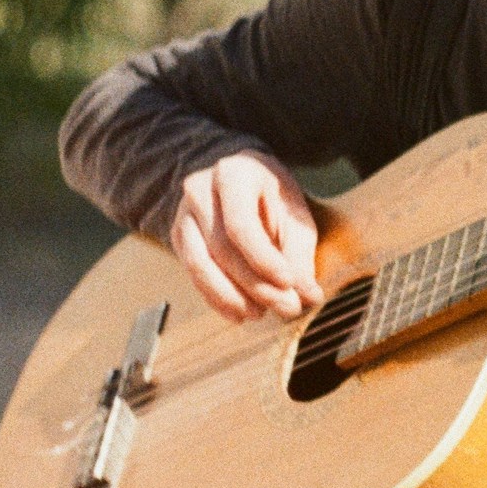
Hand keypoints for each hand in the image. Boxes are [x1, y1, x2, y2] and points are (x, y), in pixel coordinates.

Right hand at [168, 151, 322, 321]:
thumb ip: (300, 253)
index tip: (288, 283)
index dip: (263, 259)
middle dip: (255, 284)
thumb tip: (309, 296)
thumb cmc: (273, 197)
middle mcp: (200, 190)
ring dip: (232, 296)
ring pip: (200, 264)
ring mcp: (183, 213)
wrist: (239, 181)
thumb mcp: (294, 215)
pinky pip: (193, 273)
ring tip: (261, 314)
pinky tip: (239, 314)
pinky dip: (216, 298)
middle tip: (286, 308)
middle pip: (222, 247)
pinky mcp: (178, 236)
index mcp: (233, 174)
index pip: (241, 224)